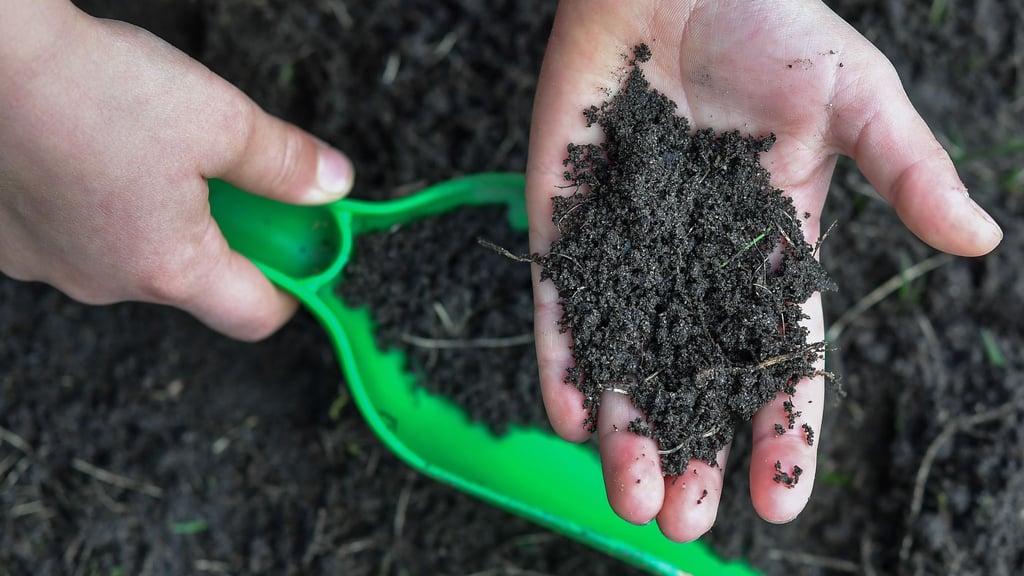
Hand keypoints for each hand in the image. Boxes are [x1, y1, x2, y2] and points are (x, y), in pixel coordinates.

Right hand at [0, 1, 353, 339]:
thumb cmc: (91, 87)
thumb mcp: (220, 119)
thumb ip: (283, 162)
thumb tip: (331, 184)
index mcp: (168, 268)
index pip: (253, 316)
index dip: (291, 288)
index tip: (303, 251)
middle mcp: (105, 283)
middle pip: (194, 280)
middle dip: (226, 235)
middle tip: (234, 178)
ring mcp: (49, 264)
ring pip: (134, 255)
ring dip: (162, 218)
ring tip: (156, 152)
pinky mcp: (11, 239)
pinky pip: (79, 237)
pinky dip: (104, 207)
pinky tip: (99, 154)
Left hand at [527, 0, 1001, 541]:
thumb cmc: (773, 24)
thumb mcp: (855, 98)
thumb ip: (905, 171)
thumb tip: (977, 240)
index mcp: (773, 248)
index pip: (780, 356)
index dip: (780, 428)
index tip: (780, 500)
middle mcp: (697, 263)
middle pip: (694, 377)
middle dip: (691, 451)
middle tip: (684, 520)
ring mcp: (630, 246)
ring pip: (626, 356)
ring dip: (625, 430)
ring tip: (630, 498)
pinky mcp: (569, 220)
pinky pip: (562, 300)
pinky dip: (564, 356)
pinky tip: (571, 415)